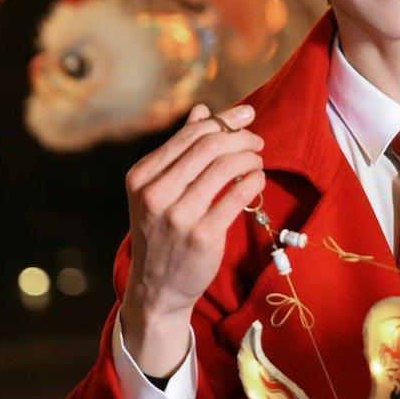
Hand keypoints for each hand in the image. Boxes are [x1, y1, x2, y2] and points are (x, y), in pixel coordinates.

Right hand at [120, 100, 263, 373]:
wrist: (157, 289)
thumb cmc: (161, 233)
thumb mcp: (158, 191)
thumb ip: (180, 150)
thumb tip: (202, 110)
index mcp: (141, 177)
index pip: (190, 135)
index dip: (223, 119)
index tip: (246, 114)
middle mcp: (156, 194)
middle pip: (209, 146)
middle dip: (240, 136)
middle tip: (257, 139)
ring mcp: (178, 216)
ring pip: (225, 167)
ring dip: (249, 156)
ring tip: (258, 159)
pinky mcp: (202, 236)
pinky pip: (237, 195)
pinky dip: (254, 180)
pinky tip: (258, 179)